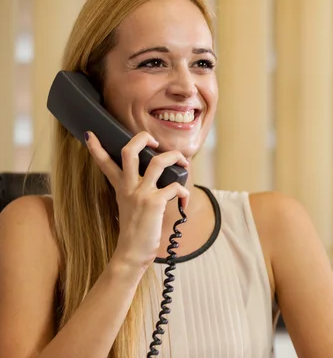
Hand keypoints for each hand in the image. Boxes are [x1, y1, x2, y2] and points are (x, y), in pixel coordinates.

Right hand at [85, 131, 189, 269]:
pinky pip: (176, 187)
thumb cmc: (135, 233)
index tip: (90, 134)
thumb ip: (137, 193)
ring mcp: (141, 194)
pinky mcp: (154, 203)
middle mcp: (129, 187)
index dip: (96, 148)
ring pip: (158, 162)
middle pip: (129, 151)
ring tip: (184, 165)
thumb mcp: (130, 208)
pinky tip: (184, 203)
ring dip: (176, 158)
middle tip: (155, 142)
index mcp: (121, 188)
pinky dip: (184, 193)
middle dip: (143, 138)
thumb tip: (159, 183)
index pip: (105, 163)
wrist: (131, 255)